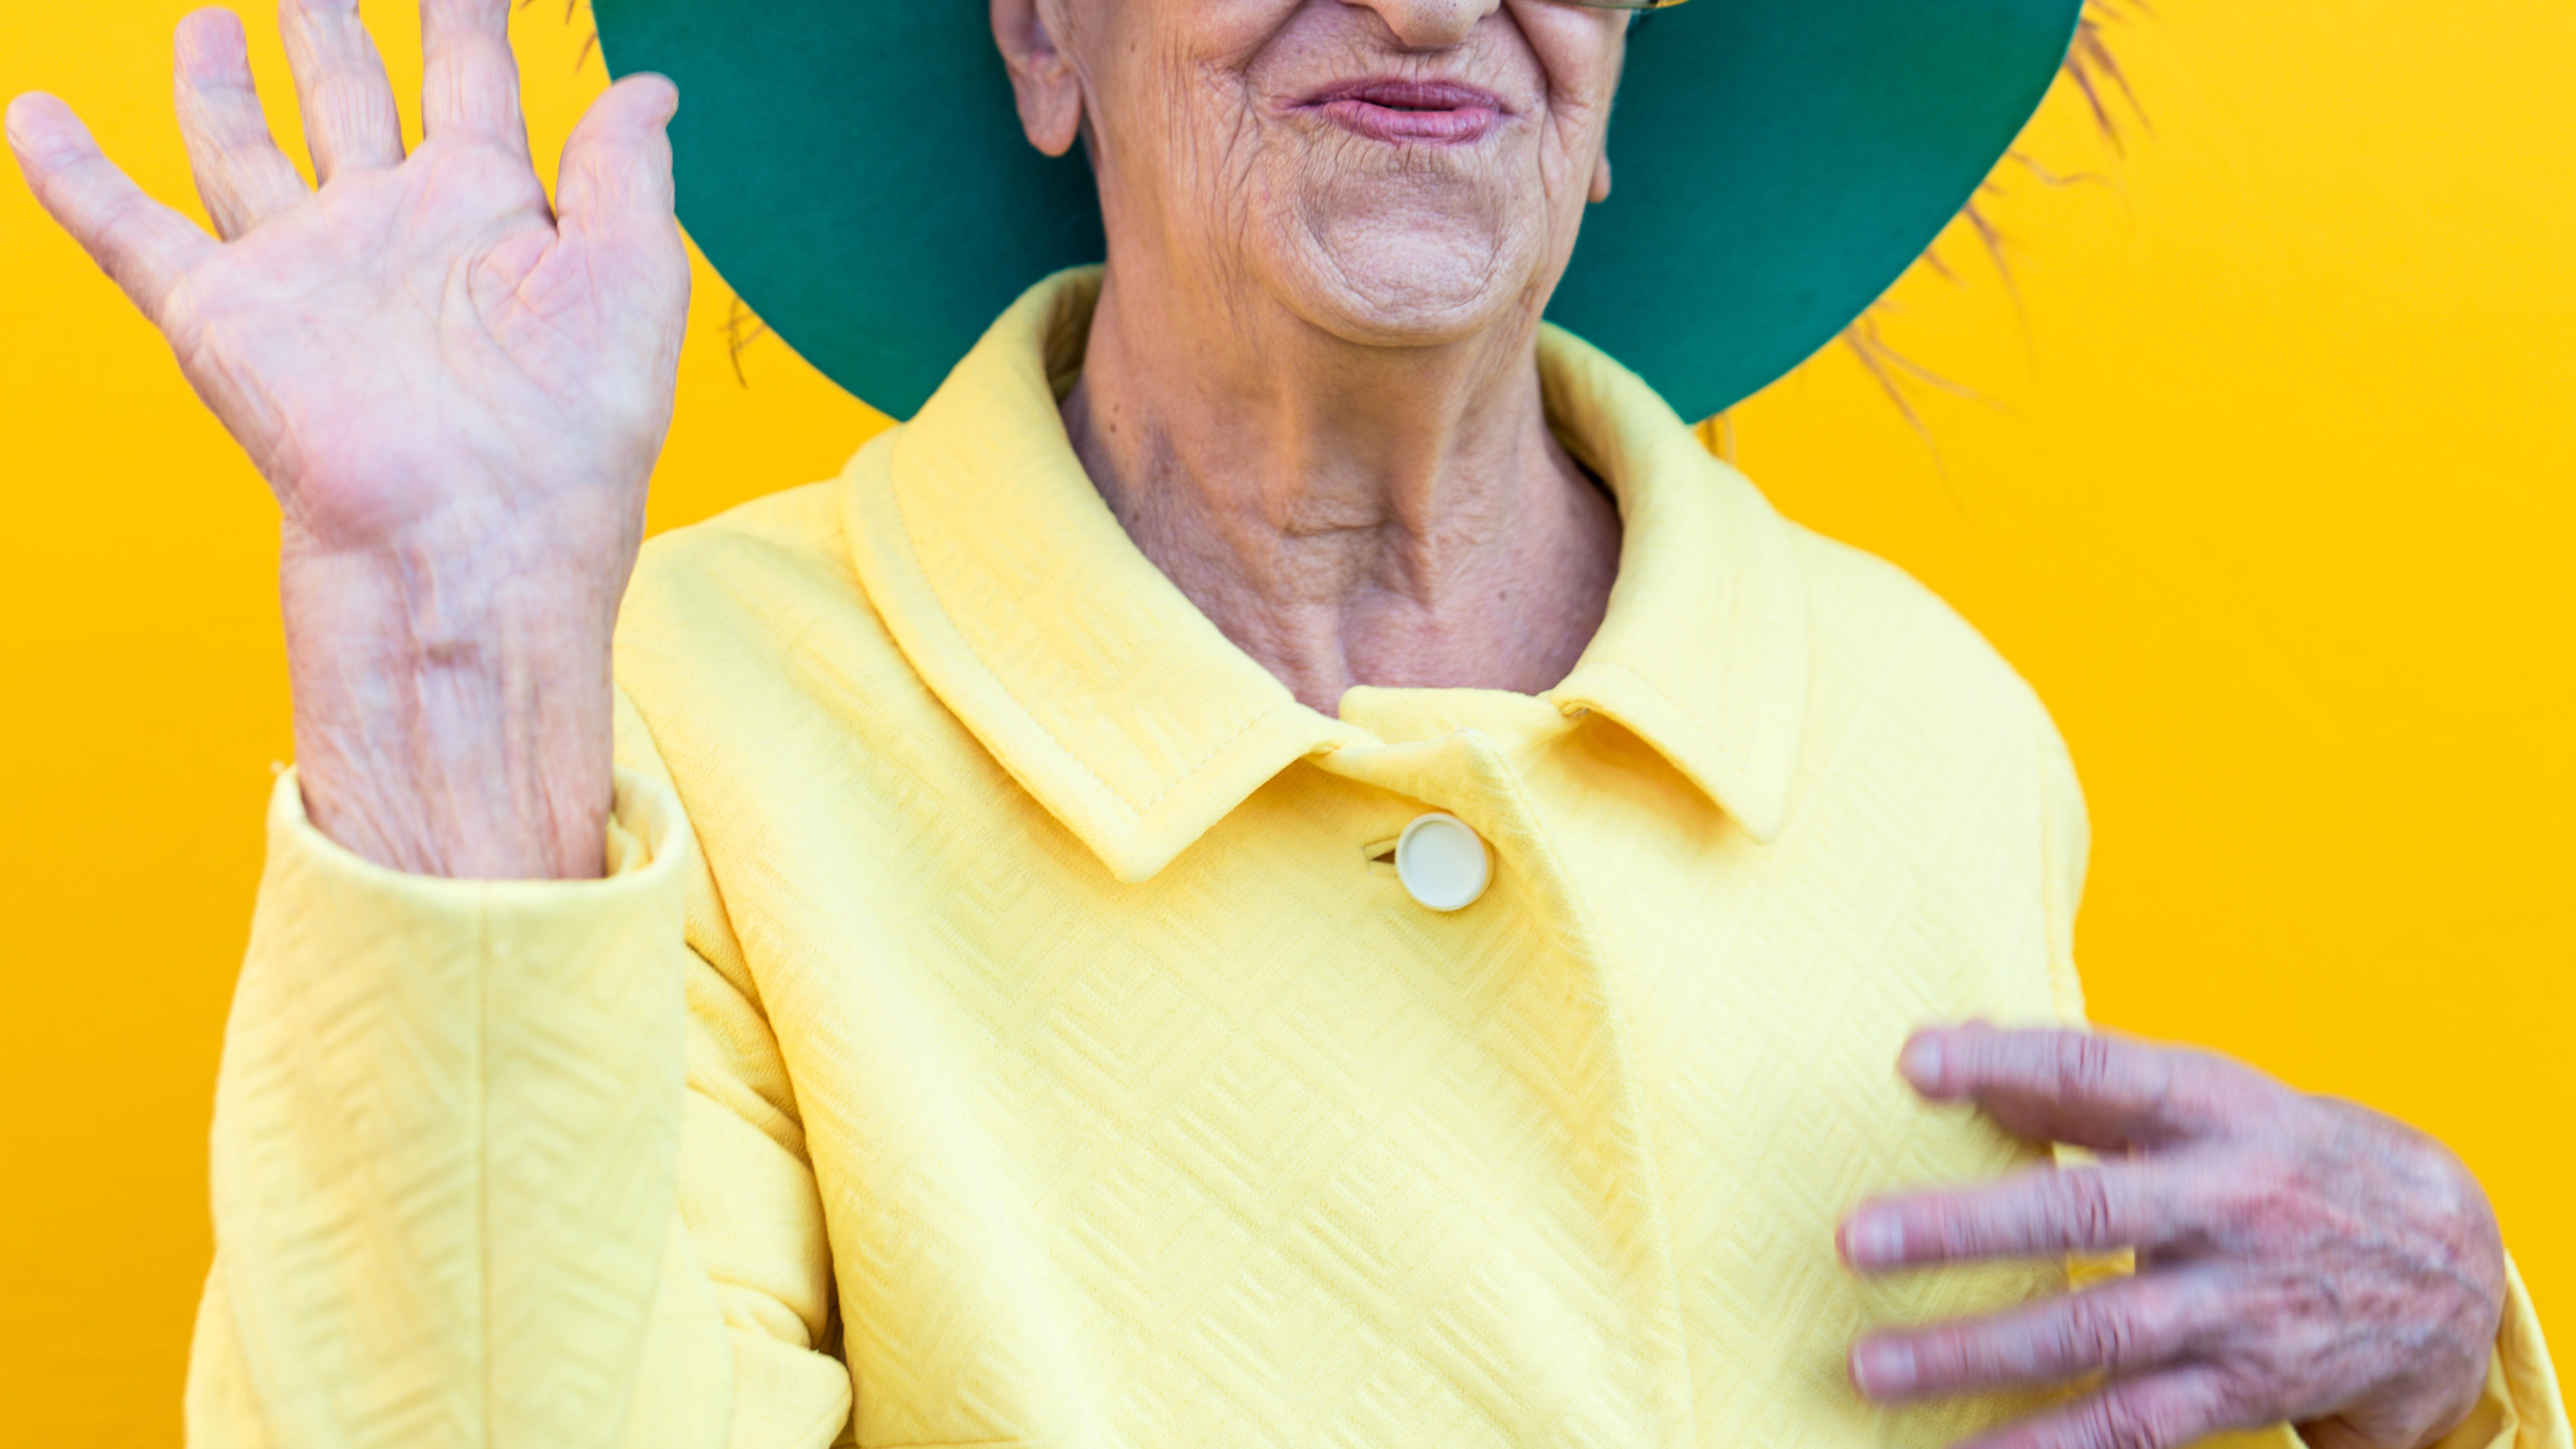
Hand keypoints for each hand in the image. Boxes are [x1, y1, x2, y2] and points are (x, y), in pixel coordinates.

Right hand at [6, 0, 689, 877]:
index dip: (468, 18)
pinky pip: (129, 232)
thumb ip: (626, 172)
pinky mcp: (224, 318)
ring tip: (211, 19)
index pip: (475, 84)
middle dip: (332, 27)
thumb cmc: (575, 431)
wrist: (476, 542)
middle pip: (351, 96)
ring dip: (224, 85)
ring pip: (246, 147)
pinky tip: (36, 120)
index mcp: (493, 214)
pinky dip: (75, 177)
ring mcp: (305, 270)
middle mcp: (393, 231)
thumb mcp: (633, 278)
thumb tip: (651, 87)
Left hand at [1838, 1026, 2504, 1448]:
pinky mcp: (2240, 1387)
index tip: (1913, 1061)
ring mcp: (2237, 1302)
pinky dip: (2044, 1447)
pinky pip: (2130, 1425)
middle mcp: (2228, 1204)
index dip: (2007, 1063)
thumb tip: (1944, 1057)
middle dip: (1966, 1229)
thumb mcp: (2205, 1099)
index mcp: (2215, 1110)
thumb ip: (2077, 1084)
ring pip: (2093, 1332)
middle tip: (1858, 1239)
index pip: (2099, 1073)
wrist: (2444, 1260)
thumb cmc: (2279, 1157)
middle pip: (2085, 1211)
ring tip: (1872, 1366)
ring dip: (1974, 1354)